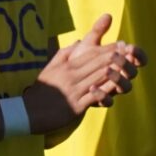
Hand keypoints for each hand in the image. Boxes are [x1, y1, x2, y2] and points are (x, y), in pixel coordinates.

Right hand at [23, 15, 141, 128]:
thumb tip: (77, 43)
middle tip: (128, 50)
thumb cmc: (39, 91)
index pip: (90, 55)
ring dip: (114, 72)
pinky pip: (93, 96)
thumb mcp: (49, 68)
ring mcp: (73, 91)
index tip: (120, 44)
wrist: (27, 112)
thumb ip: (63, 55)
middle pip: (96, 64)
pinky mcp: (75, 106)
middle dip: (114, 57)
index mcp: (66, 67)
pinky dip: (105, 90)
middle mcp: (71, 76)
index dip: (106, 49)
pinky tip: (116, 87)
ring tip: (127, 65)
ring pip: (97, 78)